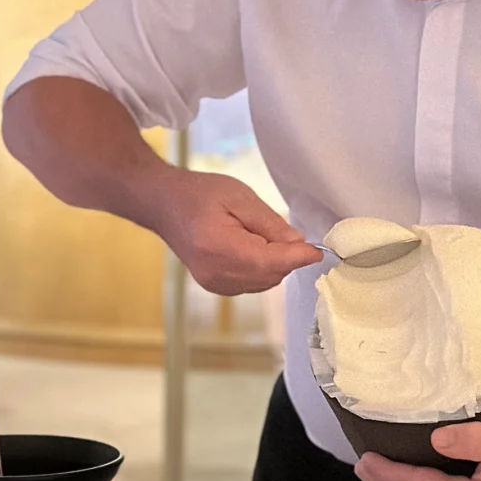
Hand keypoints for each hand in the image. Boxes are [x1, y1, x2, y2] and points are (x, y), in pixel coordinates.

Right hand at [153, 169, 321, 295]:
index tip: (317, 250)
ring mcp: (214, 284)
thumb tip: (298, 244)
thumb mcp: (239, 196)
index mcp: (219, 248)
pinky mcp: (215, 286)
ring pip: (263, 283)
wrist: (163, 204)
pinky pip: (251, 284)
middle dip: (286, 258)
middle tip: (288, 234)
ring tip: (261, 236)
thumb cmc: (198, 193)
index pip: (269, 262)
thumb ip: (270, 223)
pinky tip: (253, 249)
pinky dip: (261, 270)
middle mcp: (215, 273)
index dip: (297, 257)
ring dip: (274, 264)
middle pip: (269, 276)